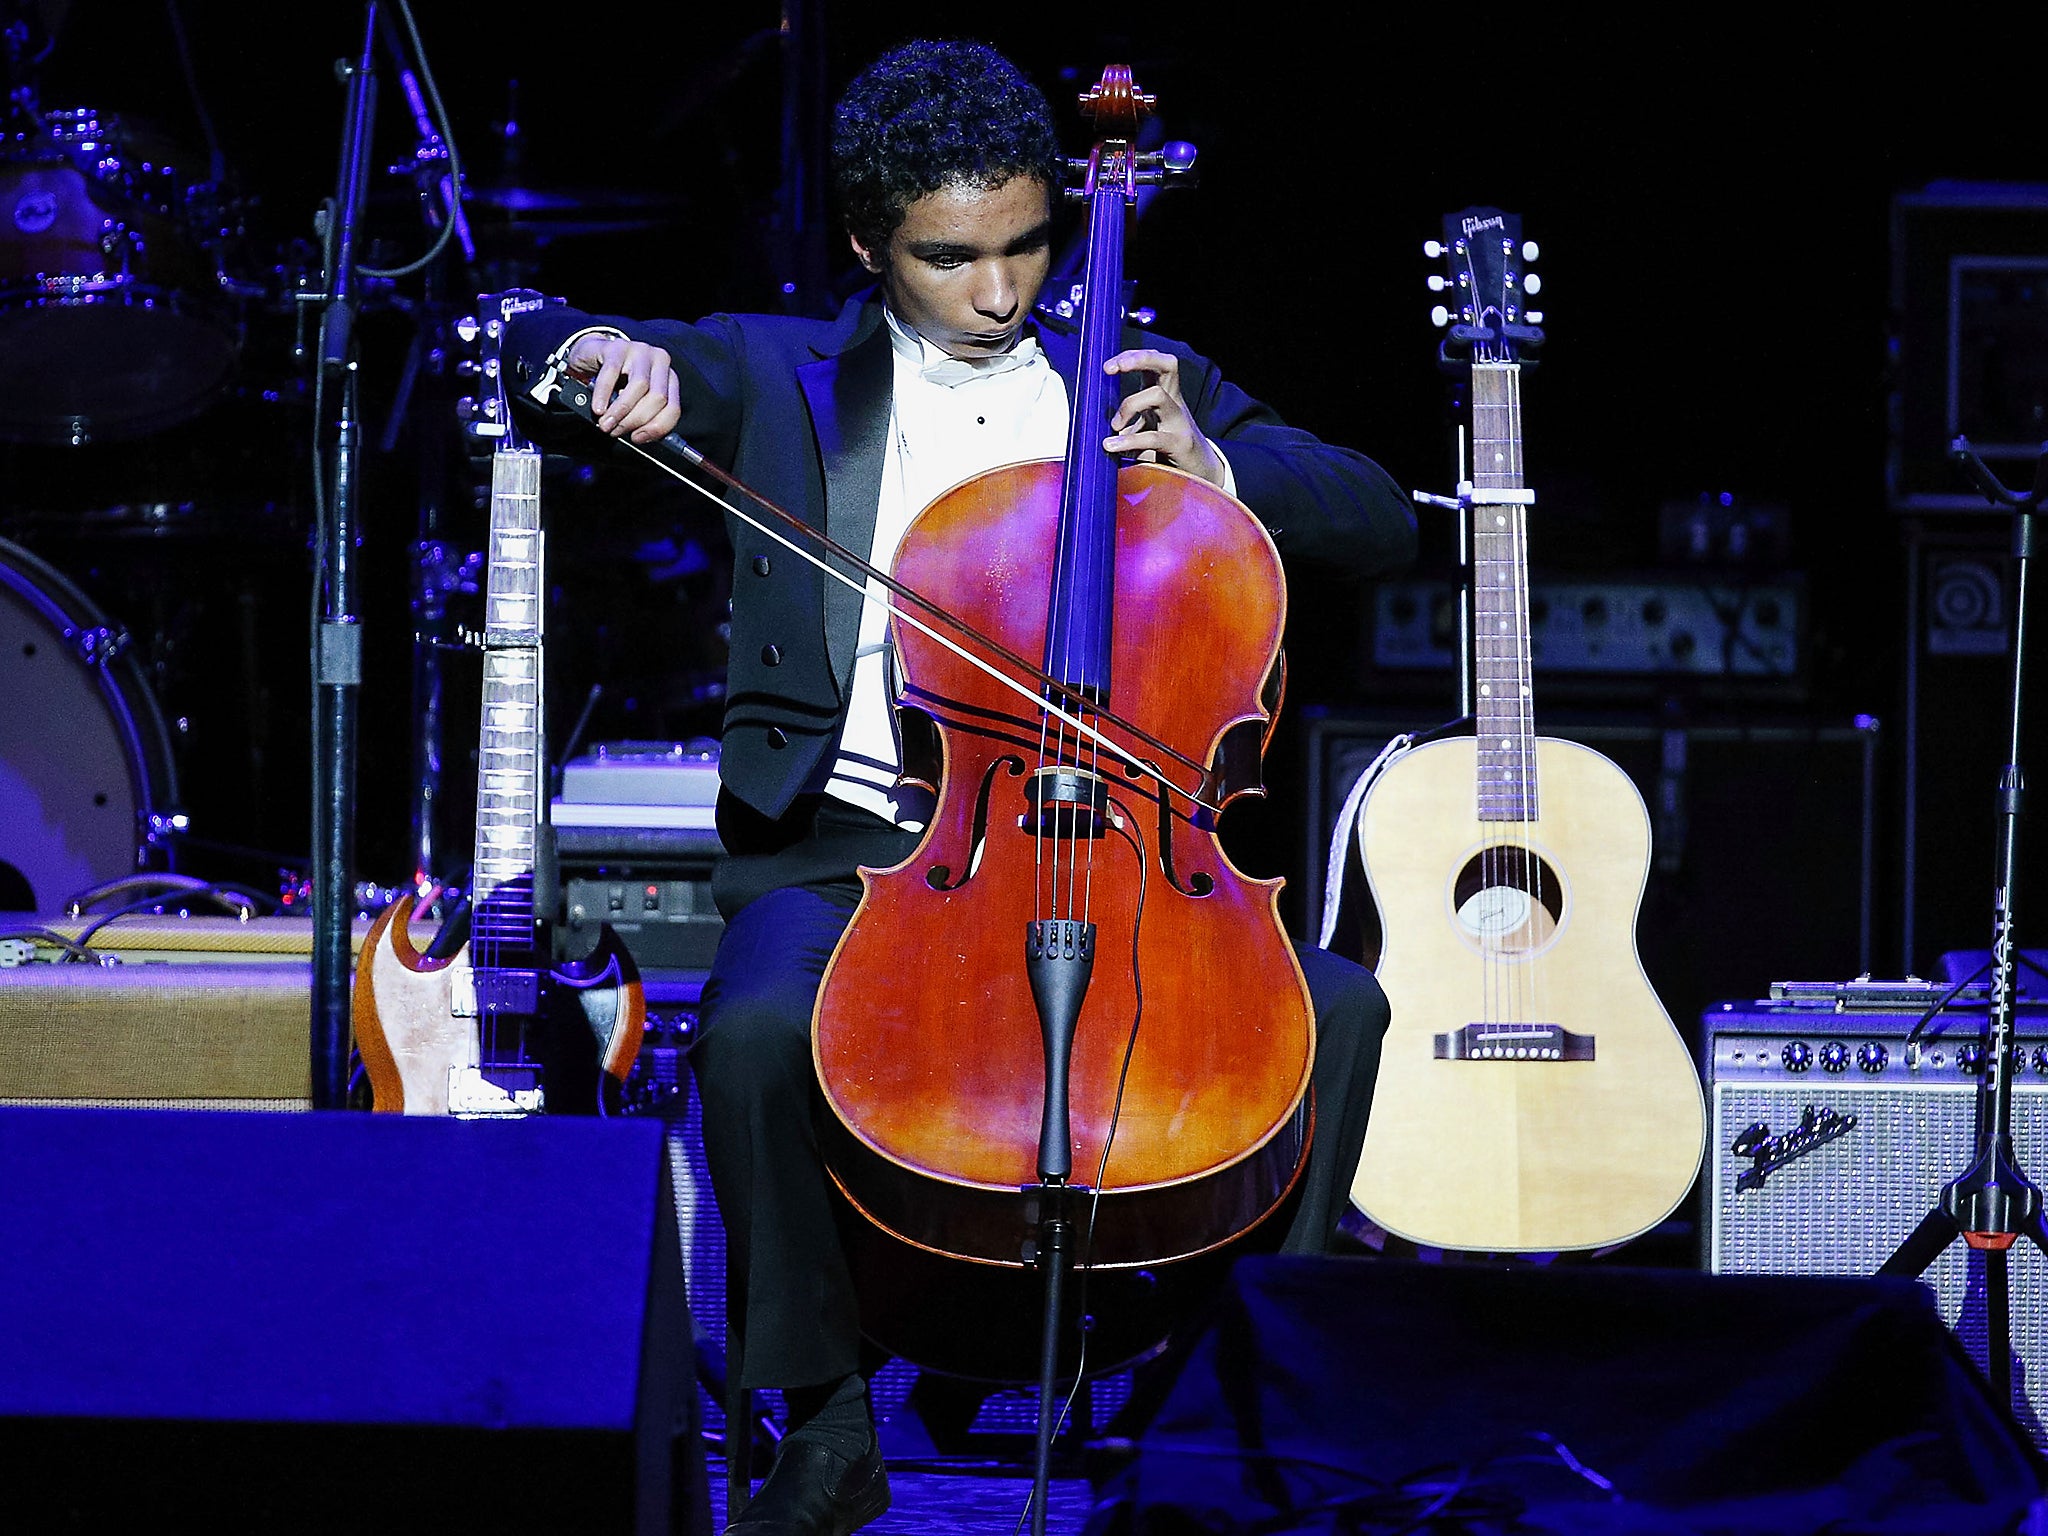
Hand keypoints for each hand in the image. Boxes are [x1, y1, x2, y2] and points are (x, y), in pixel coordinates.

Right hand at [571, 333, 682, 442]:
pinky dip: (604, 395)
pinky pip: (612, 373)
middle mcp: (660, 361)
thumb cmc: (616, 383)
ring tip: (606, 423)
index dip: (656, 428)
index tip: (637, 438)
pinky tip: (598, 408)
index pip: (673, 408)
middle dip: (636, 420)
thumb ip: (642, 417)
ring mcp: (640, 350)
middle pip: (658, 398)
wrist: (592, 356)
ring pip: (640, 386)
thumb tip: (640, 437)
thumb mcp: (635, 401)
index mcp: (669, 378)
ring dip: (621, 411)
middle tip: (616, 431)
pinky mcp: (617, 347)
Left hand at [1102, 348, 1226, 487]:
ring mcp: (1179, 421)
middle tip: (1112, 368)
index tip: (1108, 367)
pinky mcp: (1180, 443)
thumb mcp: (1147, 428)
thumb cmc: (1168, 449)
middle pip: (1167, 364)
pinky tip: (1112, 446)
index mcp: (1166, 394)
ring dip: (1129, 405)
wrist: (1200, 474)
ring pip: (1157, 395)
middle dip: (1140, 359)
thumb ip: (1128, 422)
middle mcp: (1174, 402)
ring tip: (1114, 425)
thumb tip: (1097, 422)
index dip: (1132, 356)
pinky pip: (1153, 437)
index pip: (1154, 361)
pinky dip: (1129, 441)